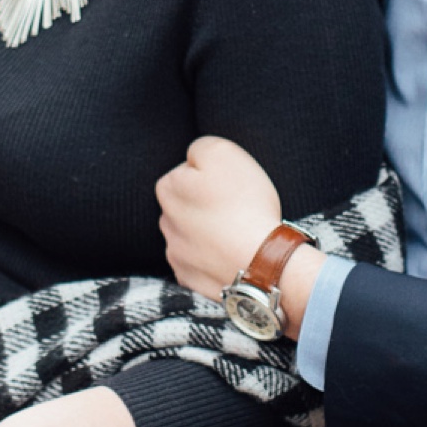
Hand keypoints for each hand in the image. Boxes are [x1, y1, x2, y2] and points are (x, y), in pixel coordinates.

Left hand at [157, 135, 284, 301]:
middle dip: (208, 205)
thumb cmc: (244, 204)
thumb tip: (193, 158)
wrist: (261, 263)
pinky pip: (201, 263)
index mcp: (168, 188)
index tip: (233, 186)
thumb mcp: (223, 152)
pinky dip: (214, 259)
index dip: (213, 176)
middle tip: (238, 208)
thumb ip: (200, 147)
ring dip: (210, 233)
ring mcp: (176, 254)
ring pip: (194, 235)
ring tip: (238, 234)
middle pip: (188, 205)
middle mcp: (165, 222)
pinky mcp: (190, 279)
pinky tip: (233, 256)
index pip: (187, 172)